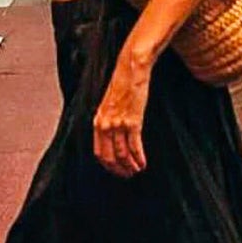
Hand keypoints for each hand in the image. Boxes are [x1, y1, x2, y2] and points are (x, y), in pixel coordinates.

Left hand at [93, 47, 151, 177]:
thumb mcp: (109, 103)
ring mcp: (118, 124)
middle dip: (119, 170)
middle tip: (128, 175)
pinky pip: (135, 147)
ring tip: (138, 170)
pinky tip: (143, 163)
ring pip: (122, 155)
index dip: (108, 165)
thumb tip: (114, 135)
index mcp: (98, 120)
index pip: (98, 152)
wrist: (132, 67)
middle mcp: (105, 124)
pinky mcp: (133, 121)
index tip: (117, 170)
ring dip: (131, 166)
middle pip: (109, 157)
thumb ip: (109, 119)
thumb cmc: (123, 83)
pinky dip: (139, 159)